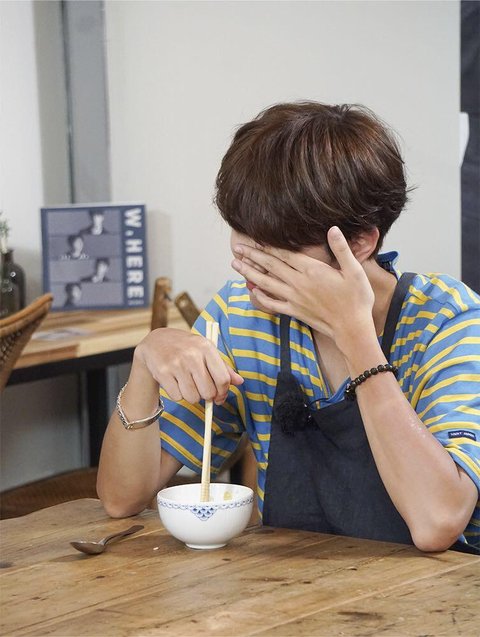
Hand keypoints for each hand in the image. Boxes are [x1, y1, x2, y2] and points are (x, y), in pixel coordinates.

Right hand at [134, 328, 242, 404]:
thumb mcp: (206, 351)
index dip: (223, 392)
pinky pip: (177, 397)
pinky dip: (178, 395)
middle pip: (208, 392)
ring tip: (188, 384)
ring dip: (192, 396)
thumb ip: (223, 367)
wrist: (156, 342)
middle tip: (201, 390)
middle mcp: (192, 355)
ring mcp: (176, 364)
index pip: (223, 379)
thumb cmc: (187, 348)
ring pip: (192, 398)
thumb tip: (240, 382)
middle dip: (207, 396)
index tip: (220, 397)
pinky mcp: (162, 373)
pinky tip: (175, 382)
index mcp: (206, 348)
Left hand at [231, 227, 374, 347]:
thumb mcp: (354, 270)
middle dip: (252, 256)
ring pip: (267, 283)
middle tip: (236, 248)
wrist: (352, 329)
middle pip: (271, 267)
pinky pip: (273, 304)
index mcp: (312, 270)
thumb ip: (341, 249)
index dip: (268, 247)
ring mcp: (294, 299)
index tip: (254, 240)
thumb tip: (333, 229)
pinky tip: (252, 291)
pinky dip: (261, 297)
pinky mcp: (295, 312)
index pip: (284, 255)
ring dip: (250, 273)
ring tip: (236, 265)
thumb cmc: (357, 298)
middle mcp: (299, 284)